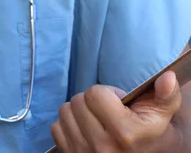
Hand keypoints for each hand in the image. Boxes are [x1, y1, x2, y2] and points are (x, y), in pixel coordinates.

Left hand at [51, 70, 181, 151]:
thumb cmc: (148, 129)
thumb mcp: (162, 112)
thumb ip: (166, 94)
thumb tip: (167, 77)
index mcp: (125, 134)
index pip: (94, 94)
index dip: (107, 93)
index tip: (119, 104)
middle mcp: (103, 148)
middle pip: (77, 101)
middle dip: (92, 101)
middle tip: (107, 112)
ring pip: (65, 112)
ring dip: (78, 112)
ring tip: (97, 120)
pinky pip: (56, 128)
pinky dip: (68, 125)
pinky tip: (85, 130)